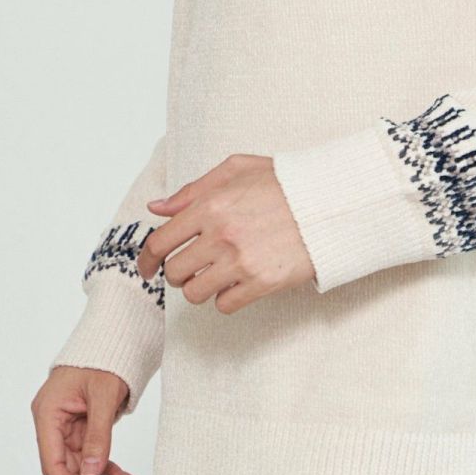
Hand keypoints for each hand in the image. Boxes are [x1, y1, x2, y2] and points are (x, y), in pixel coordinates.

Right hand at [31, 366, 144, 474]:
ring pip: (85, 467)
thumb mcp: (102, 395)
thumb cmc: (103, 357)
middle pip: (71, 470)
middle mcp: (53, 423)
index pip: (54, 464)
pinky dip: (112, 470)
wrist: (114, 336)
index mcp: (47, 413)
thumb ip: (97, 435)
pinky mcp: (83, 427)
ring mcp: (68, 427)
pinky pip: (95, 455)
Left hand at [135, 154, 314, 313]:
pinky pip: (224, 305)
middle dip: (177, 273)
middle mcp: (222, 235)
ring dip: (199, 287)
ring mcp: (242, 262)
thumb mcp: (236, 169)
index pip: (160, 242)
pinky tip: (236, 283)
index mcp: (211, 205)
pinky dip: (225, 298)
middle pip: (174, 272)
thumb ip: (192, 189)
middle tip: (190, 267)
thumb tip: (157, 208)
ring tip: (214, 275)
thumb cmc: (284, 182)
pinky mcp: (262, 283)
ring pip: (195, 293)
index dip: (146, 260)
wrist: (329, 202)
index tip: (147, 268)